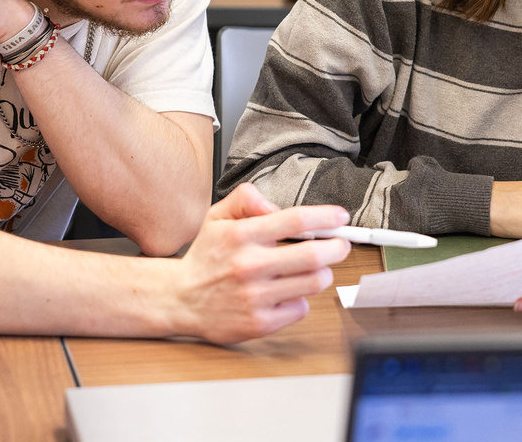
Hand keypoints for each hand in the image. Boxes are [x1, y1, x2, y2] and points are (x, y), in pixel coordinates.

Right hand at [169, 184, 349, 343]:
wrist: (181, 299)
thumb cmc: (206, 257)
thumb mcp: (217, 216)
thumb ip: (246, 198)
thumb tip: (276, 206)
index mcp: (241, 236)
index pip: (294, 221)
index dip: (325, 217)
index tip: (340, 216)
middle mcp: (249, 266)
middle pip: (313, 255)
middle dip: (337, 247)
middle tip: (340, 244)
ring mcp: (255, 297)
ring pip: (313, 283)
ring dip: (321, 273)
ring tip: (313, 268)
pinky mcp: (260, 323)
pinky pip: (300, 308)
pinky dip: (301, 298)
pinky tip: (287, 292)